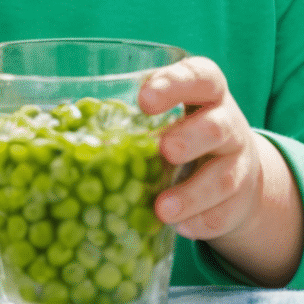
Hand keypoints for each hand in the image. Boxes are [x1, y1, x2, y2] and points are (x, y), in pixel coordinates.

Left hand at [138, 55, 303, 285]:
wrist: (234, 174)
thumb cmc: (182, 133)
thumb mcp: (167, 114)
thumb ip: (135, 113)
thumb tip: (65, 120)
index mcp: (206, 92)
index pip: (200, 76)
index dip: (175, 85)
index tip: (145, 100)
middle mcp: (227, 124)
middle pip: (216, 126)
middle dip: (190, 138)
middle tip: (164, 149)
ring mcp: (237, 164)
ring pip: (222, 177)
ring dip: (191, 194)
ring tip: (162, 209)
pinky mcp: (238, 201)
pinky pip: (222, 213)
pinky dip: (200, 221)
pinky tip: (180, 227)